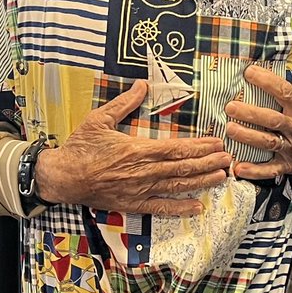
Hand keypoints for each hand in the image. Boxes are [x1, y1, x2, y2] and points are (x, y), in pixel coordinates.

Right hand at [34, 80, 232, 215]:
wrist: (62, 177)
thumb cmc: (80, 147)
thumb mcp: (100, 119)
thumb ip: (124, 102)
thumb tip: (143, 84)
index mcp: (138, 149)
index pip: (177, 149)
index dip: (200, 147)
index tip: (217, 143)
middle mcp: (144, 171)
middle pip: (183, 168)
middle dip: (209, 163)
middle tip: (229, 159)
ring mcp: (140, 190)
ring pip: (177, 187)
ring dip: (202, 182)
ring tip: (223, 178)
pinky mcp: (133, 204)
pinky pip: (161, 208)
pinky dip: (180, 208)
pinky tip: (198, 207)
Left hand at [224, 38, 291, 179]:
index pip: (284, 92)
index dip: (267, 82)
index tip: (249, 72)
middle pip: (272, 120)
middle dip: (251, 114)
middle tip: (230, 106)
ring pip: (268, 143)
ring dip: (248, 138)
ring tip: (229, 129)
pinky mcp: (288, 164)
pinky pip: (271, 169)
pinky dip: (256, 171)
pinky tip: (238, 168)